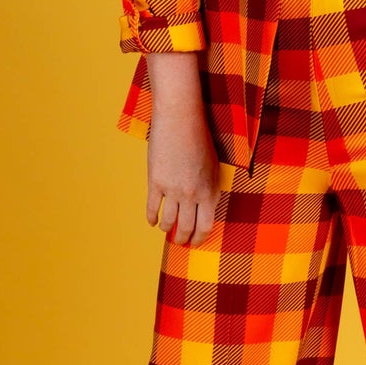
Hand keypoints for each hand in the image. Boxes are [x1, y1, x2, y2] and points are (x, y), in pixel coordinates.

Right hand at [145, 55, 221, 246]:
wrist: (180, 121)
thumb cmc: (200, 140)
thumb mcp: (214, 167)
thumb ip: (210, 189)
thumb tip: (205, 209)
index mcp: (210, 191)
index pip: (206, 226)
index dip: (199, 238)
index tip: (195, 243)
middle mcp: (192, 194)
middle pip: (186, 228)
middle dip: (183, 239)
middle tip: (179, 242)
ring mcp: (172, 189)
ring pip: (169, 221)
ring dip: (167, 229)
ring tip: (166, 230)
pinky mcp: (155, 181)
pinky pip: (152, 207)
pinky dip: (151, 217)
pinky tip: (152, 222)